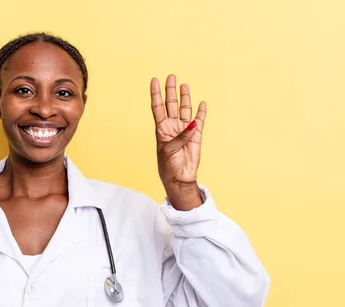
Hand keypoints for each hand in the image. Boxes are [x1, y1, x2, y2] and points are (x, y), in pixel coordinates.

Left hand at [150, 74, 206, 209]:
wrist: (180, 179)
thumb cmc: (168, 166)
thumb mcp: (169, 150)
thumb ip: (181, 136)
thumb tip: (193, 123)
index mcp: (161, 130)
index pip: (157, 107)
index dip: (156, 94)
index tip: (154, 80)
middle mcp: (172, 127)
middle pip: (171, 104)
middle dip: (171, 91)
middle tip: (171, 77)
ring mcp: (185, 130)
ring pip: (185, 109)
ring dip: (184, 97)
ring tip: (184, 85)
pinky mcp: (196, 136)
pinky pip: (199, 121)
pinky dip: (201, 112)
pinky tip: (201, 103)